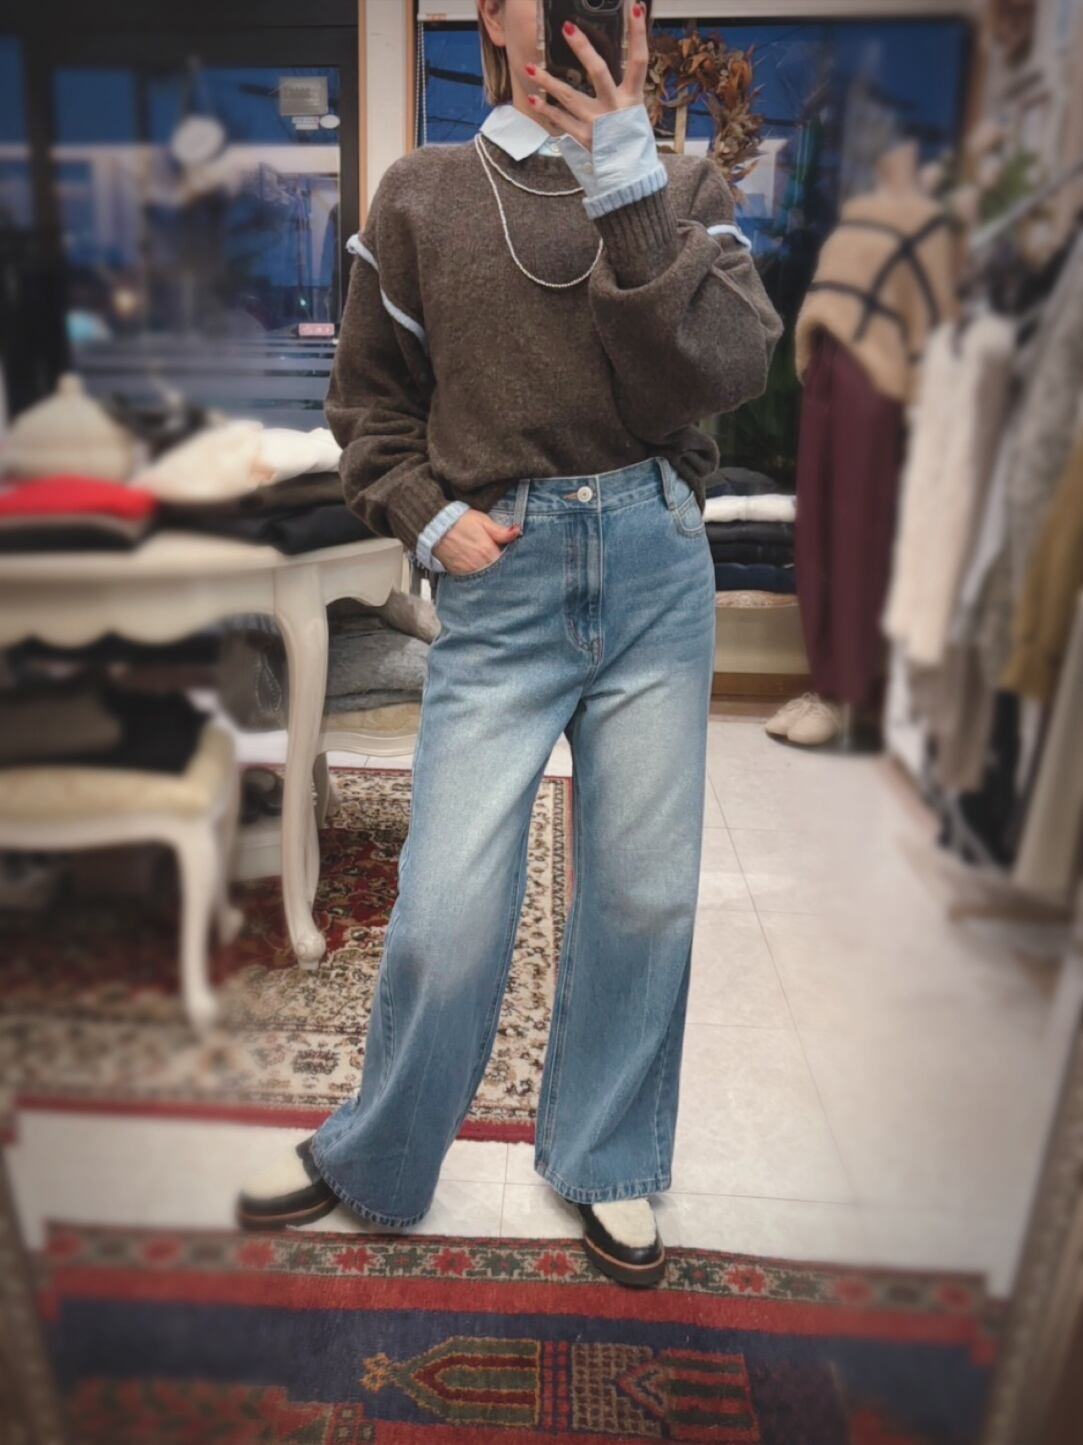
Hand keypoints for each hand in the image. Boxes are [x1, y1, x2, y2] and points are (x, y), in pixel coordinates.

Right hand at [433, 508, 521, 574]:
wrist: (436, 528)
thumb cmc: (459, 522)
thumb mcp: (483, 521)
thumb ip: (502, 531)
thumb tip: (518, 532)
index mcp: (489, 552)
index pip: (508, 563)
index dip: (513, 561)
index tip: (513, 556)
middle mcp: (480, 565)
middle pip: (498, 574)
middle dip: (503, 570)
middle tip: (503, 562)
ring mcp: (470, 572)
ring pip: (487, 579)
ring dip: (492, 574)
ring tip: (491, 565)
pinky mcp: (460, 575)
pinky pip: (475, 580)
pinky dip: (480, 576)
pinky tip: (480, 567)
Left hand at [524, 2, 649, 151]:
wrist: (630, 176)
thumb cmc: (631, 139)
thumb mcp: (634, 112)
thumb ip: (623, 89)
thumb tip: (605, 66)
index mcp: (632, 98)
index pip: (639, 60)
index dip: (638, 33)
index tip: (634, 6)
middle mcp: (615, 107)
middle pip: (598, 72)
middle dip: (583, 48)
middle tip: (567, 27)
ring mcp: (597, 123)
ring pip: (569, 96)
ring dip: (548, 81)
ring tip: (529, 67)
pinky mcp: (583, 138)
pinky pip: (560, 121)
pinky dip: (546, 110)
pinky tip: (534, 98)